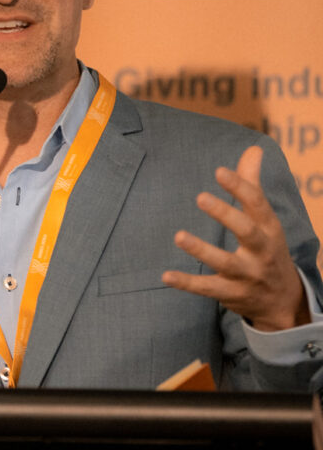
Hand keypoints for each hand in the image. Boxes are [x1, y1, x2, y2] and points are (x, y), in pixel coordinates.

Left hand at [162, 146, 309, 330]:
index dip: (240, 187)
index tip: (219, 171)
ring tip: (178, 235)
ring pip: (225, 263)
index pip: (257, 204)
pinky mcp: (231, 294)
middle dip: (226, 215)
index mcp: (269, 228)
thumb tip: (254, 149)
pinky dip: (187, 283)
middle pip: (247, 232)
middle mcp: (261, 251)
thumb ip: (252, 184)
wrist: (283, 300)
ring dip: (202, 250)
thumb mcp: (265, 219)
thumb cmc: (266, 247)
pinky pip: (208, 288)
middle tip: (200, 196)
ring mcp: (247, 275)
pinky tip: (165, 276)